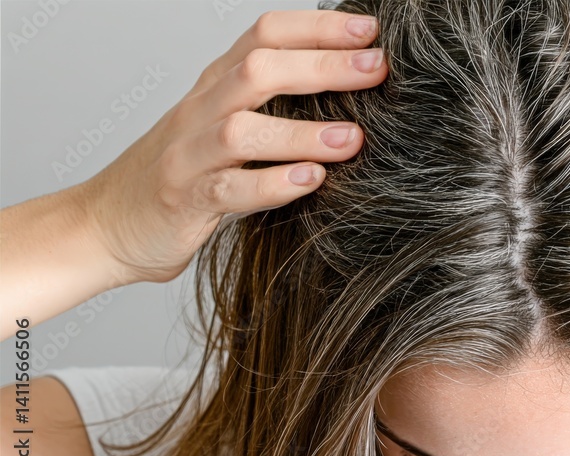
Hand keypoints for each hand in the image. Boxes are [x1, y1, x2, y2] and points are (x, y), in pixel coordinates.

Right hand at [83, 9, 387, 284]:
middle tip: (376, 69)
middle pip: (258, 70)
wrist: (105, 225)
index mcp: (217, 86)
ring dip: (302, 132)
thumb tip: (353, 95)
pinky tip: (311, 181)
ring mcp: (190, 155)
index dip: (317, 28)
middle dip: (321, 65)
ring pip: (243, 130)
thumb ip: (276, 110)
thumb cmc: (183, 176)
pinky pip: (230, 189)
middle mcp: (201, 111)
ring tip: (353, 138)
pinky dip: (273, 184)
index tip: (369, 32)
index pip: (265, 36)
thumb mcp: (228, 130)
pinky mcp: (186, 201)